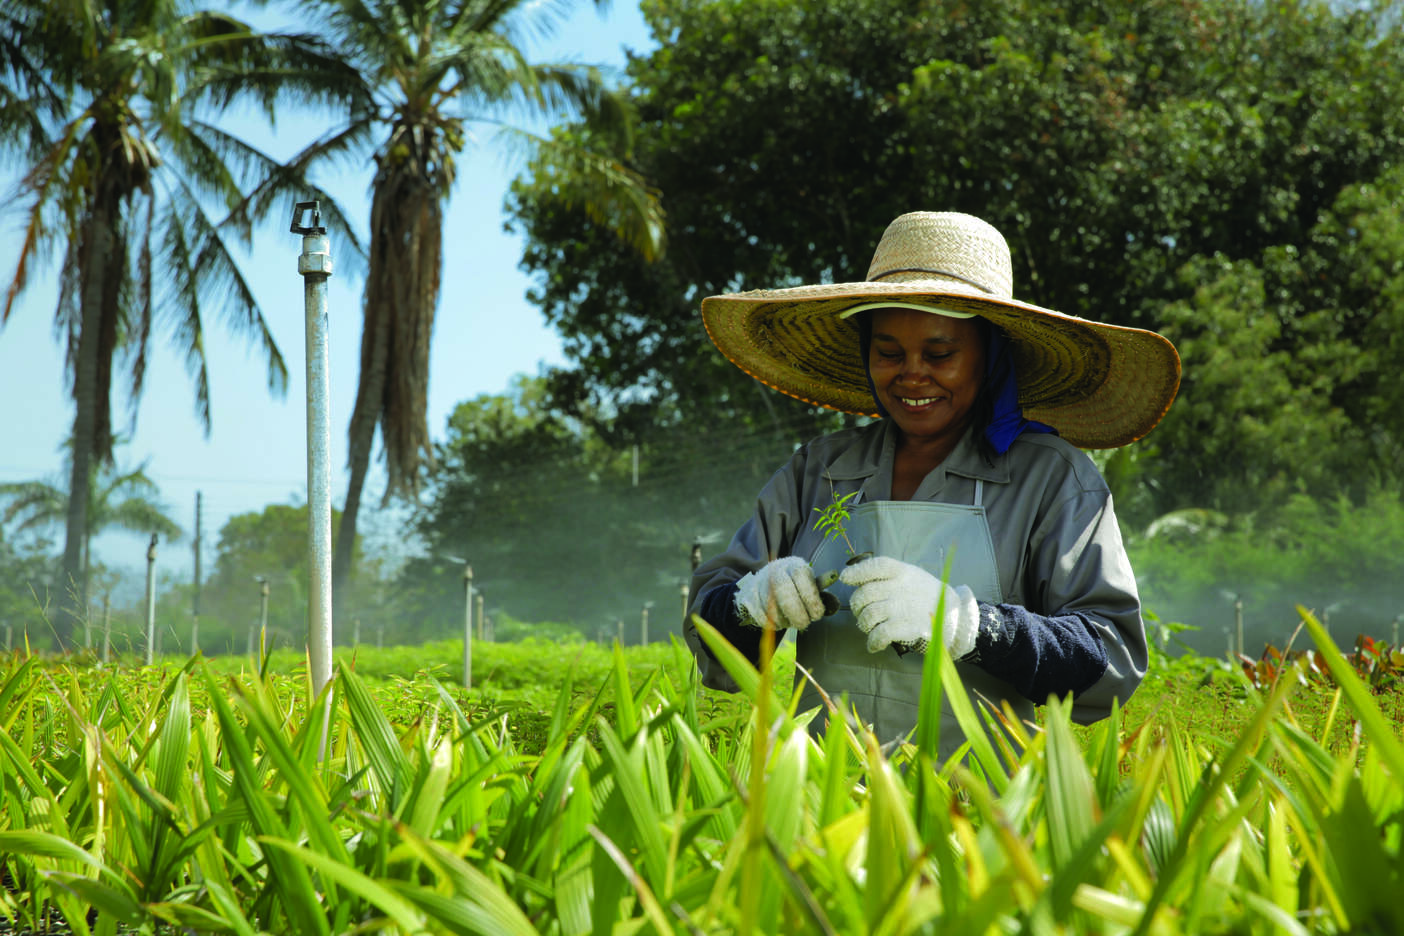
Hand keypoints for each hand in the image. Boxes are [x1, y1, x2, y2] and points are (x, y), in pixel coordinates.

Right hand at [734, 556, 825, 631]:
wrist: (764, 586)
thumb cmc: (794, 589)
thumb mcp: (809, 587)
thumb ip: (821, 595)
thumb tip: (835, 604)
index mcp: (794, 565)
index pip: (801, 576)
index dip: (811, 597)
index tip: (817, 614)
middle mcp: (775, 570)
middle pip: (783, 589)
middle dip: (796, 612)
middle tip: (804, 624)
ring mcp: (759, 581)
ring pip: (770, 604)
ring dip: (783, 619)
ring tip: (790, 622)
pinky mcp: (748, 595)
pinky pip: (759, 613)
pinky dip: (770, 623)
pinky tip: (778, 622)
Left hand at [838, 556, 979, 655]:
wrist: (954, 615)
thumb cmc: (925, 594)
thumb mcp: (911, 576)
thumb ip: (887, 576)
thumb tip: (854, 576)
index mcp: (902, 572)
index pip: (876, 566)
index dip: (858, 571)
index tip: (845, 577)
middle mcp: (900, 588)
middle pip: (865, 594)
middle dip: (857, 605)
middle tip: (861, 611)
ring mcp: (902, 608)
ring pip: (868, 615)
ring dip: (863, 624)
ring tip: (868, 627)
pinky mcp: (906, 627)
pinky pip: (880, 634)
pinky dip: (873, 641)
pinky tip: (873, 645)